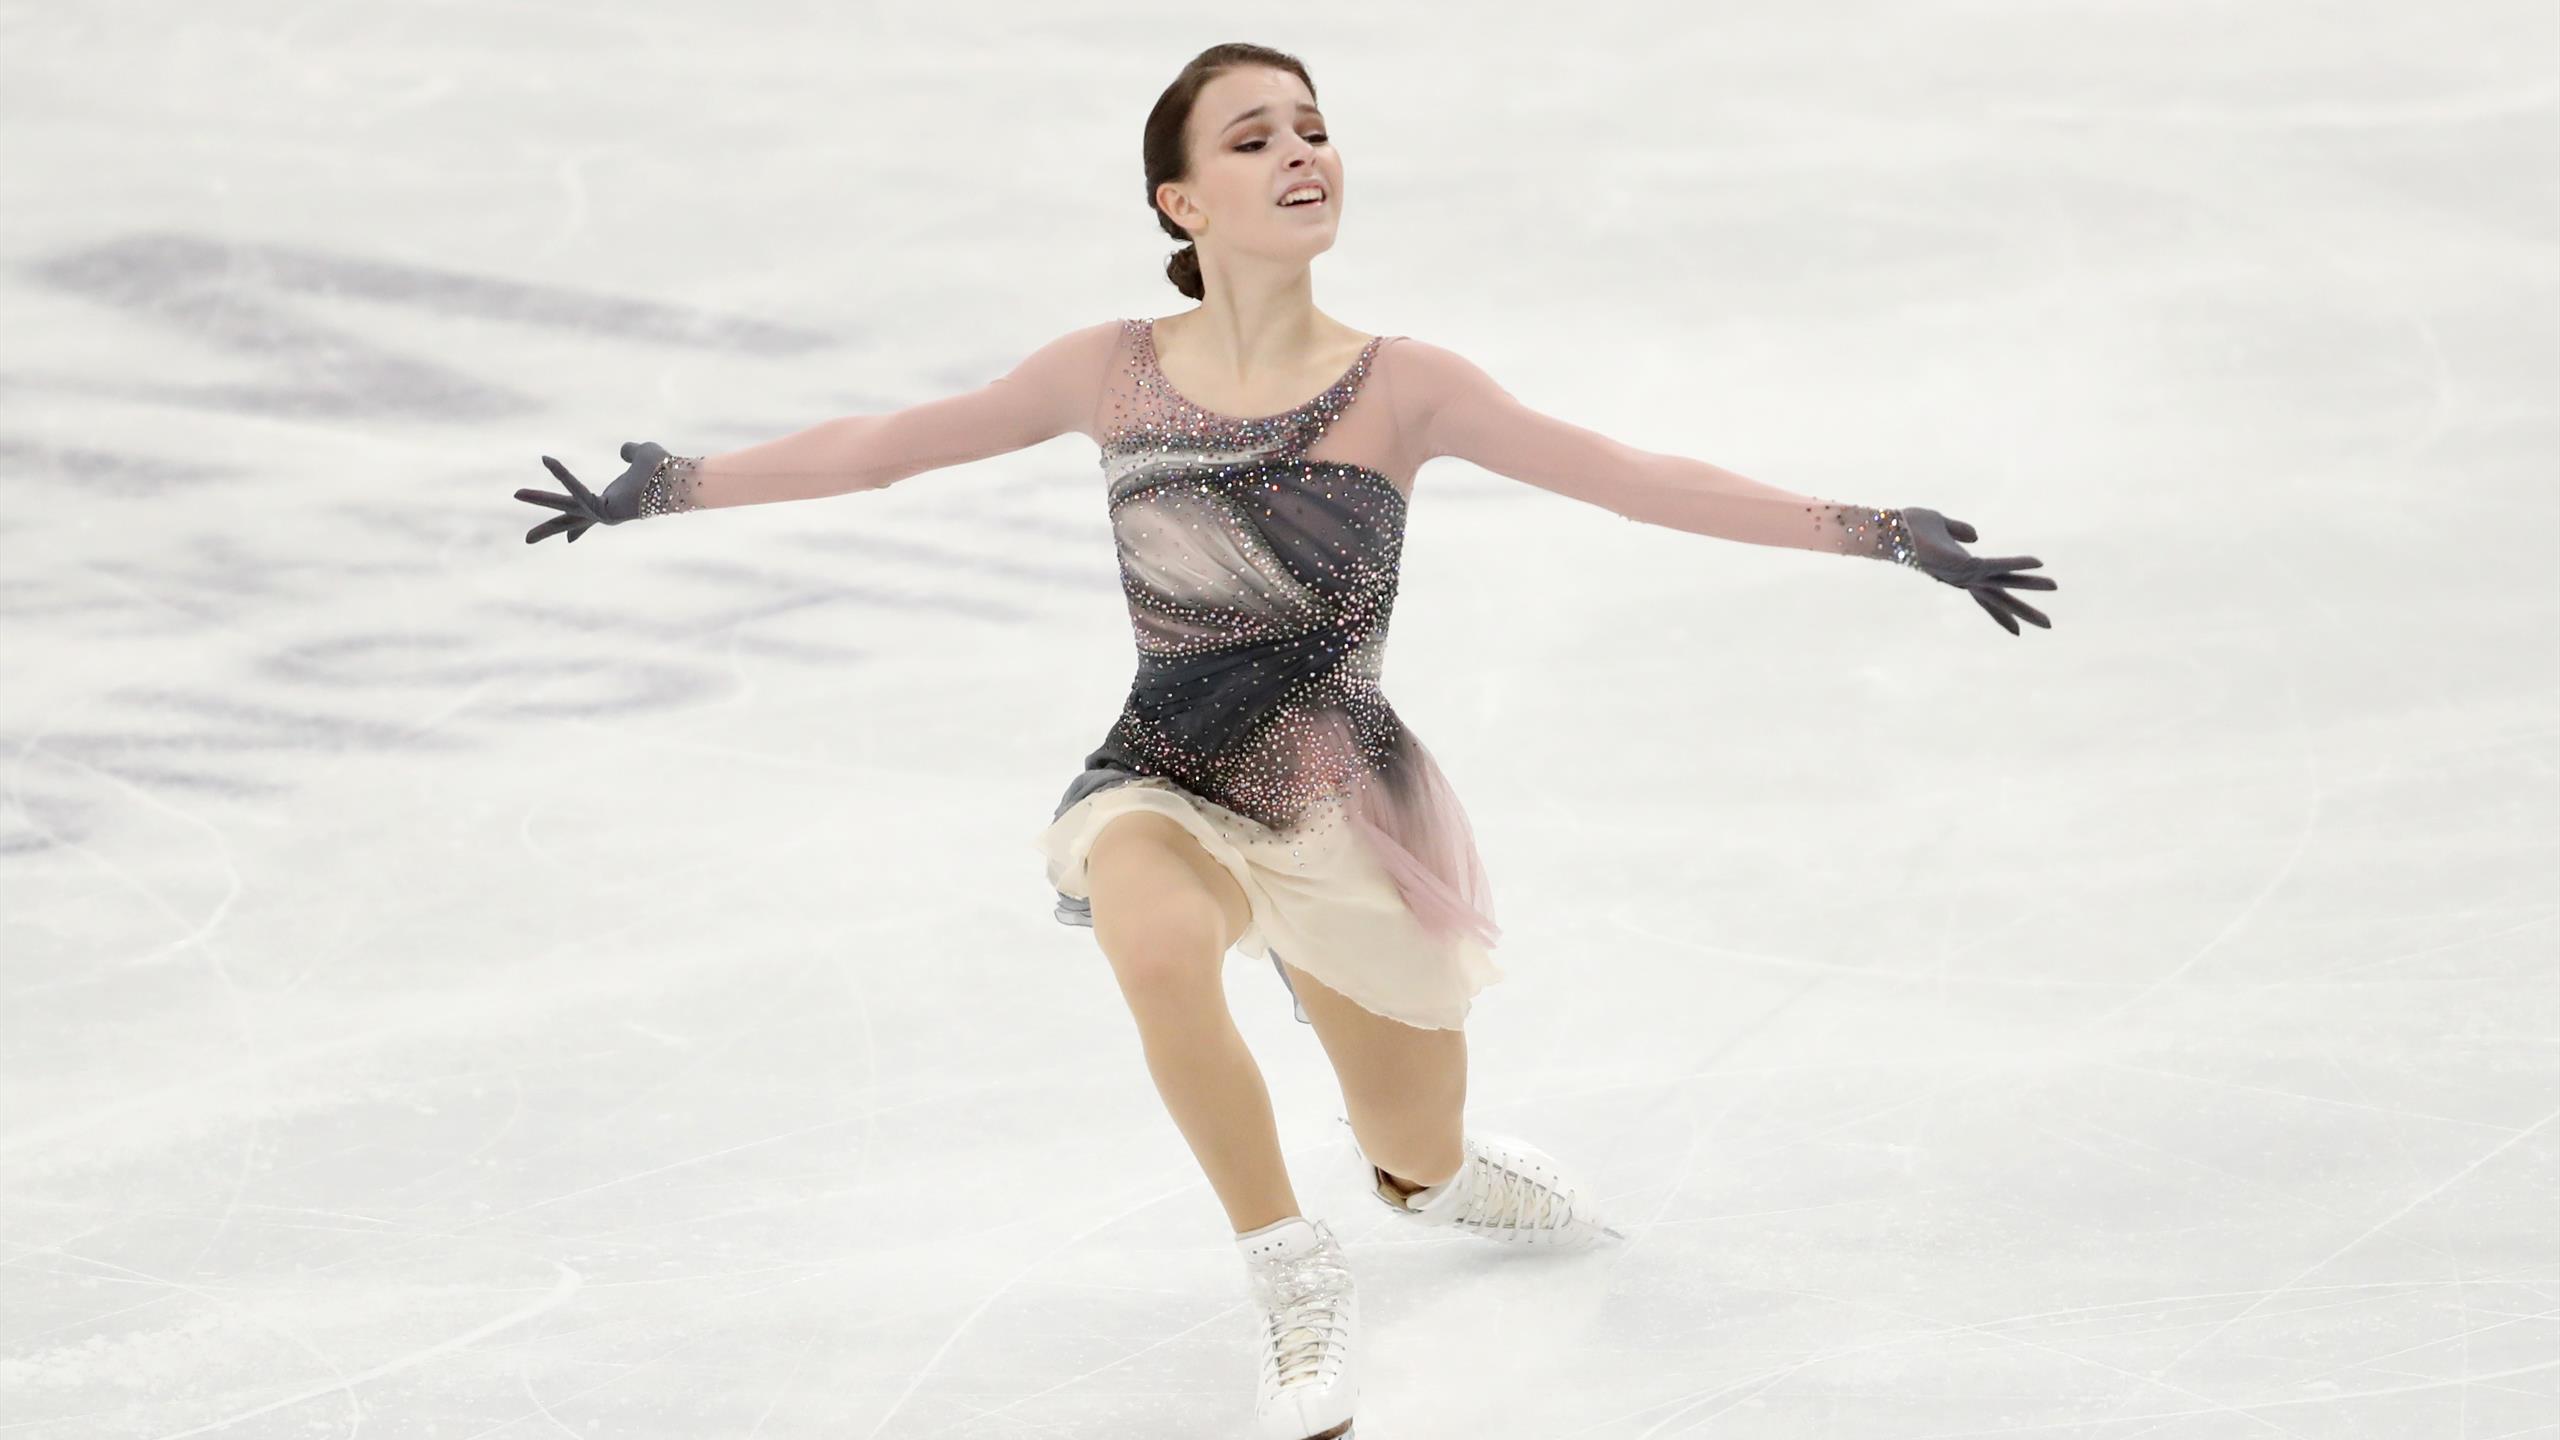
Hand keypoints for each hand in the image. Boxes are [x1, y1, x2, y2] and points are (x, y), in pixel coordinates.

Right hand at [514, 441, 671, 543]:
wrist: (677, 478)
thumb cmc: (664, 468)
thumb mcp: (642, 454)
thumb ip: (630, 452)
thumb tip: (625, 450)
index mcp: (613, 501)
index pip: (591, 515)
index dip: (578, 529)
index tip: (570, 542)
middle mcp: (606, 511)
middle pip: (571, 520)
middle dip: (548, 529)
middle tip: (526, 540)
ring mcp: (603, 514)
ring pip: (566, 507)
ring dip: (540, 499)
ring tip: (515, 494)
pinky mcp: (602, 510)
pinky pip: (577, 491)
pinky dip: (563, 475)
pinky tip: (547, 460)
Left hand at [1900, 506, 2055, 635]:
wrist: (1891, 530)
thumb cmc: (1911, 529)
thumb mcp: (1941, 526)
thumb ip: (1959, 531)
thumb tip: (1975, 536)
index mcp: (1961, 573)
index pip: (1986, 596)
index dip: (2001, 613)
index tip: (2017, 631)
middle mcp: (1964, 579)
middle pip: (2000, 599)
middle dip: (2024, 612)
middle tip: (2049, 626)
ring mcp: (1966, 574)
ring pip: (2005, 583)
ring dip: (2031, 585)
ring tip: (2056, 586)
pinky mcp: (1967, 565)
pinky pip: (1999, 565)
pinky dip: (2018, 563)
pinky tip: (2038, 562)